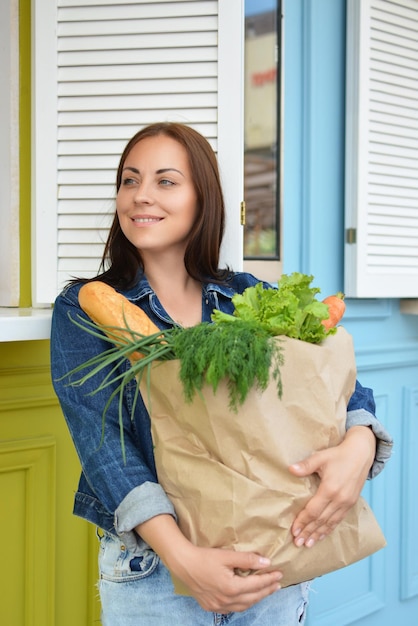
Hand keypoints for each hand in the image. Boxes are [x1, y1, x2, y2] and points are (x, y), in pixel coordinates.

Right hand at [173, 544, 282, 612]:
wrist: (183, 564)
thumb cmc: (204, 557)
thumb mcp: (227, 555)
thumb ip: (247, 559)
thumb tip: (266, 562)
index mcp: (231, 587)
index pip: (256, 584)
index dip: (269, 579)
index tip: (279, 574)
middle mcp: (226, 600)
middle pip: (252, 598)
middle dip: (266, 590)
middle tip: (277, 584)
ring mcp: (218, 606)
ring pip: (243, 606)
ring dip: (256, 599)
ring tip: (265, 591)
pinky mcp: (211, 606)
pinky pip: (232, 609)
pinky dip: (242, 604)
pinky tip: (246, 598)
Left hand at [288, 425, 375, 547]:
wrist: (361, 453)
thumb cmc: (339, 454)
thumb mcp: (321, 457)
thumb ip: (306, 465)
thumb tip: (290, 469)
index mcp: (330, 489)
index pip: (313, 511)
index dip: (303, 521)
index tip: (294, 531)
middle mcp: (340, 499)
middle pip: (321, 520)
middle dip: (309, 532)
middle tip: (298, 543)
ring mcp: (347, 503)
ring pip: (330, 523)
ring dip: (319, 534)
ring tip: (308, 544)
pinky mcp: (351, 503)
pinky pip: (339, 520)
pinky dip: (330, 529)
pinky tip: (323, 535)